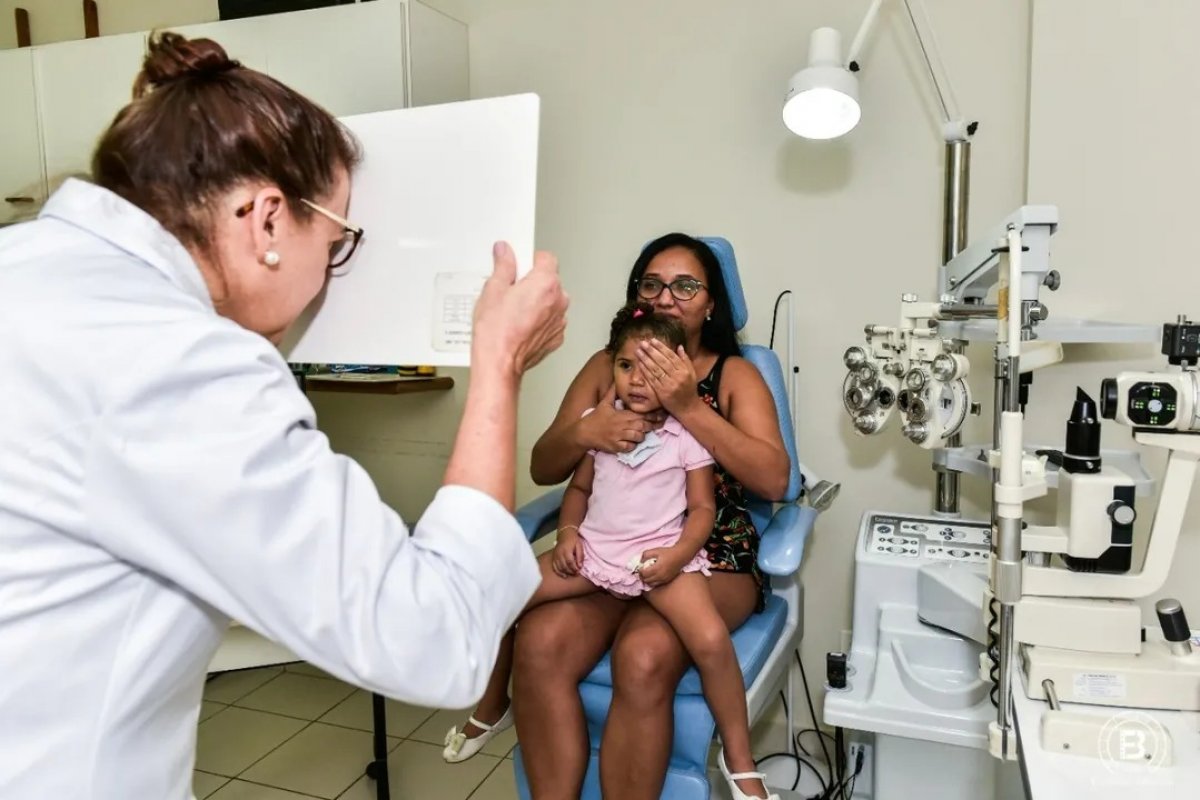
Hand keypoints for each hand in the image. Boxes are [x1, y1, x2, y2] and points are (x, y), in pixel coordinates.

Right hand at [471, 242, 568, 376]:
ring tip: (514, 312)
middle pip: (549, 280)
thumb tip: (505, 252)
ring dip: (537, 302)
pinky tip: (520, 325)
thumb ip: (503, 266)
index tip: (519, 266)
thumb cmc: (496, 332)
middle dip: (532, 282)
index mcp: (546, 283)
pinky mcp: (556, 337)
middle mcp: (559, 301)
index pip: (547, 258)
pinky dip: (539, 320)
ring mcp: (559, 321)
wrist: (499, 364)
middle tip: (511, 292)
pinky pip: (550, 320)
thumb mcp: (493, 290)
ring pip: (551, 301)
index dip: (530, 260)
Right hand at [552, 527, 584, 576]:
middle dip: (571, 572)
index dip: (574, 568)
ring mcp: (555, 556)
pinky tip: (564, 575)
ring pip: (559, 568)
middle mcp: (559, 554)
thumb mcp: (579, 545)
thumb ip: (580, 556)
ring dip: (566, 573)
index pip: (570, 563)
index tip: (579, 570)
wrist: (564, 534)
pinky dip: (559, 572)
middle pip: (564, 566)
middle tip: (576, 573)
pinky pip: (554, 567)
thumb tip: (580, 566)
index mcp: (566, 550)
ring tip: (572, 574)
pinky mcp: (553, 557)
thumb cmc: (573, 539)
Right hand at [581, 384, 665, 453]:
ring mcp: (619, 437)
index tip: (662, 415)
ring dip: (642, 436)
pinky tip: (632, 442)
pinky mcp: (615, 447)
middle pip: (643, 426)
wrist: (584, 432)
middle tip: (659, 424)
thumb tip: (616, 380)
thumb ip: (613, 392)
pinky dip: (633, 446)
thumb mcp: (604, 402)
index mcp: (622, 414)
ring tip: (642, 434)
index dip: (653, 415)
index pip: (642, 414)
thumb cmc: (595, 417)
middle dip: (652, 426)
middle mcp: (622, 425)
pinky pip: (630, 447)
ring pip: (638, 437)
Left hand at [636, 340, 698, 415]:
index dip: (661, 347)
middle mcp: (677, 377)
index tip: (653, 340)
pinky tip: (640, 364)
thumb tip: (679, 346)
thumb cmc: (689, 389)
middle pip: (662, 361)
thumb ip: (685, 360)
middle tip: (643, 343)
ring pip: (655, 370)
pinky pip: (652, 379)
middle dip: (651, 351)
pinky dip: (645, 371)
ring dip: (645, 359)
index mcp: (684, 371)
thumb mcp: (691, 374)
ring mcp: (669, 385)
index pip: (671, 356)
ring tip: (638, 351)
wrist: (688, 407)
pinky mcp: (661, 392)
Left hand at [637, 545, 691, 586]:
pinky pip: (657, 584)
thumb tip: (640, 561)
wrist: (680, 556)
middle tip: (642, 571)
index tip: (640, 567)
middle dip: (642, 576)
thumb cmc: (667, 552)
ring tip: (647, 574)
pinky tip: (654, 575)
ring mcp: (664, 579)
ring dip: (647, 580)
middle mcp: (660, 576)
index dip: (639, 571)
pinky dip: (653, 581)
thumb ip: (645, 555)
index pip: (643, 574)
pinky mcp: (667, 581)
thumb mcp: (655, 550)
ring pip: (651, 584)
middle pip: (646, 580)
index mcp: (656, 568)